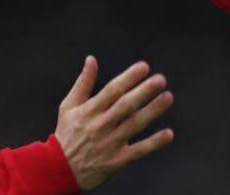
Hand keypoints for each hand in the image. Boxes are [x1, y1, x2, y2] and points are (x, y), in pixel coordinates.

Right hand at [55, 56, 174, 190]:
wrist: (60, 170)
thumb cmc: (67, 133)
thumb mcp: (69, 107)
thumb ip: (83, 83)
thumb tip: (91, 59)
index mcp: (89, 111)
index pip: (112, 90)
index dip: (128, 78)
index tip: (144, 66)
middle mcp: (100, 125)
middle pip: (125, 106)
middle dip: (144, 91)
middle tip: (161, 79)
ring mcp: (110, 144)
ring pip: (135, 125)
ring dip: (153, 111)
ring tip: (168, 97)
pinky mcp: (117, 161)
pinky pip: (138, 151)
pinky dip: (154, 143)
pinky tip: (169, 134)